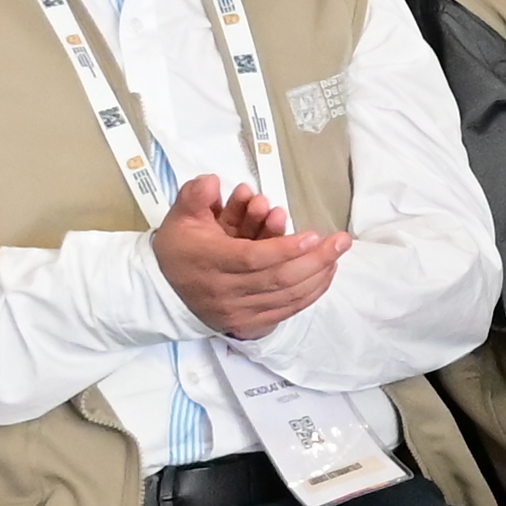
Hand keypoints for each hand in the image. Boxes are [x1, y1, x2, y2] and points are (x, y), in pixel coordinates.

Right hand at [154, 174, 349, 339]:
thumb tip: (213, 182)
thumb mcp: (181, 215)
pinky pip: (286, 310)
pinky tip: (326, 274)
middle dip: (315, 260)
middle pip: (278, 279)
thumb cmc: (180, 248)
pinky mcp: (248, 324)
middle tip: (341, 240)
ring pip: (286, 297)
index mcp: (209, 262)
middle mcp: (225, 291)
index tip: (313, 235)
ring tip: (337, 254)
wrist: (164, 288)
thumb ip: (196, 195)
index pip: (252, 258)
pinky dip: (310, 293)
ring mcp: (238, 311)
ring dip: (318, 275)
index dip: (284, 248)